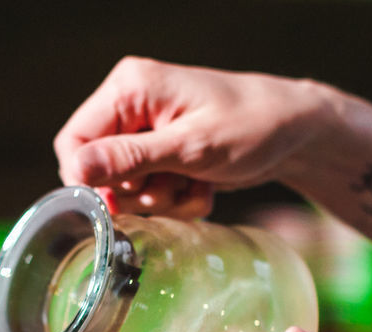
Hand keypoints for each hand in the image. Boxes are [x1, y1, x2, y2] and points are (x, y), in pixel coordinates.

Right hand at [54, 57, 332, 216]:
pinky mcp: (164, 153)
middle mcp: (132, 105)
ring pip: (127, 188)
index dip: (89, 179)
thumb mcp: (190, 148)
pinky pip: (151, 192)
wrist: (296, 133)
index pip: (74, 141)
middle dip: (137, 192)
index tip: (116, 203)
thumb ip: (130, 158)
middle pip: (100, 170)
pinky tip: (204, 186)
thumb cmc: (252, 127)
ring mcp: (147, 131)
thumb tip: (77, 170)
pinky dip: (177, 199)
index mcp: (130, 88)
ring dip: (163, 199)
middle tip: (174, 185)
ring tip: (197, 183)